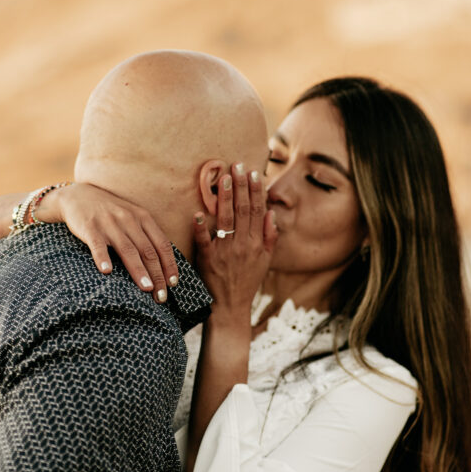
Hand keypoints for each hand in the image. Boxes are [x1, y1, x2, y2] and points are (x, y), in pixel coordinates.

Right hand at [38, 183, 177, 300]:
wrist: (79, 196)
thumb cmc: (110, 213)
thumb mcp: (133, 217)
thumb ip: (147, 236)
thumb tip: (164, 263)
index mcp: (143, 218)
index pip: (162, 244)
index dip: (169, 265)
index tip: (173, 284)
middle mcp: (129, 220)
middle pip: (147, 250)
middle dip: (157, 275)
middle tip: (162, 296)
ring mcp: (109, 223)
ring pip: (127, 249)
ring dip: (138, 270)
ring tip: (147, 288)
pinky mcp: (90, 227)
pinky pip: (98, 244)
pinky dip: (103, 257)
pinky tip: (107, 272)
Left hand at [193, 164, 277, 319]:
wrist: (230, 306)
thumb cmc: (247, 281)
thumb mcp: (265, 261)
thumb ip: (270, 237)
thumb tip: (271, 213)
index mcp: (257, 243)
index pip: (258, 211)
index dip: (256, 191)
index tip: (254, 173)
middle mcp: (243, 245)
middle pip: (243, 210)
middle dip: (241, 186)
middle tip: (237, 165)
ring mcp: (225, 251)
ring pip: (226, 219)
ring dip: (226, 198)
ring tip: (225, 178)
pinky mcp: (208, 259)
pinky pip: (204, 240)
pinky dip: (201, 227)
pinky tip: (199, 212)